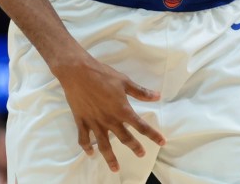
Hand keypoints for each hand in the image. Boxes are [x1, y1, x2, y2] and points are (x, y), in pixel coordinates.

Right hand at [53, 55, 166, 171]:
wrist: (78, 72)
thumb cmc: (102, 75)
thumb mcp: (124, 81)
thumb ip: (140, 92)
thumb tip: (157, 96)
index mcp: (122, 110)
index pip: (141, 126)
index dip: (153, 135)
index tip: (162, 142)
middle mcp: (109, 120)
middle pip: (125, 138)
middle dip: (134, 147)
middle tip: (141, 154)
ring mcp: (95, 123)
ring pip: (104, 145)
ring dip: (110, 158)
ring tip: (116, 168)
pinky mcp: (82, 121)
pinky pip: (84, 138)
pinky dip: (86, 148)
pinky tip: (90, 154)